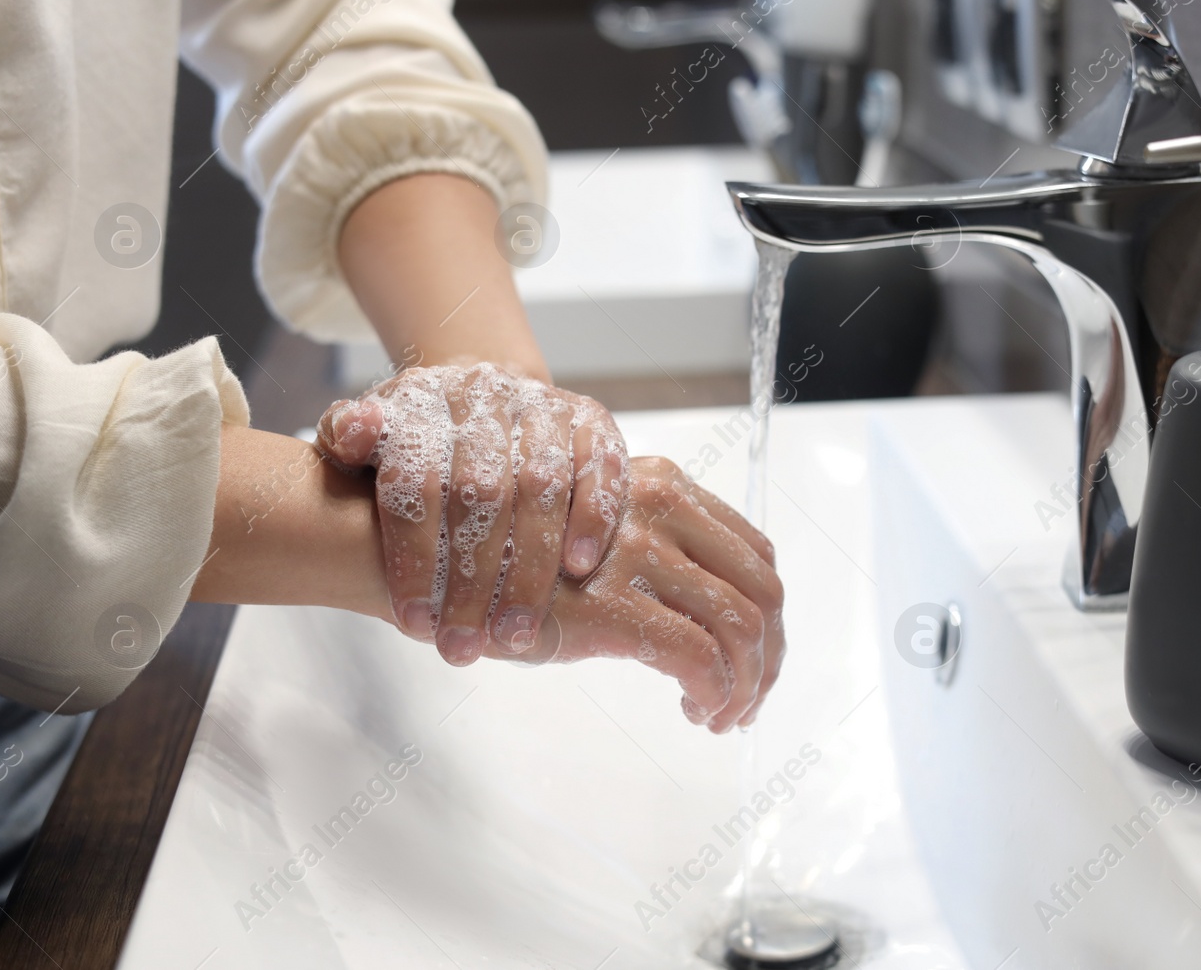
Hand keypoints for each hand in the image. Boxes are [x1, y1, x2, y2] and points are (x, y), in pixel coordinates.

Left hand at [315, 362, 627, 664]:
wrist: (483, 393)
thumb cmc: (418, 438)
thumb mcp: (364, 437)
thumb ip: (346, 438)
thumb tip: (355, 432)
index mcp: (422, 405)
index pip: (414, 483)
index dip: (413, 555)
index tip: (412, 622)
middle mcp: (485, 399)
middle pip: (480, 493)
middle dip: (471, 580)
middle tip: (461, 647)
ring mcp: (543, 408)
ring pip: (541, 488)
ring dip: (530, 568)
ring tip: (515, 634)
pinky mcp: (592, 421)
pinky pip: (601, 468)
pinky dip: (593, 517)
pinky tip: (578, 570)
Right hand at [498, 457, 784, 731]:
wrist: (431, 560)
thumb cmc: (507, 558)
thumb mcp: (593, 534)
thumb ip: (649, 548)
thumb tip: (711, 612)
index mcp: (664, 485)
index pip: (754, 552)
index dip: (768, 613)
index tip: (752, 658)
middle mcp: (660, 507)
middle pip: (762, 589)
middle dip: (769, 655)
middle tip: (748, 700)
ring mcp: (638, 554)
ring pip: (742, 626)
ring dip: (746, 684)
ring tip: (723, 716)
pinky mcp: (612, 607)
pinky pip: (700, 658)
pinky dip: (715, 694)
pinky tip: (696, 712)